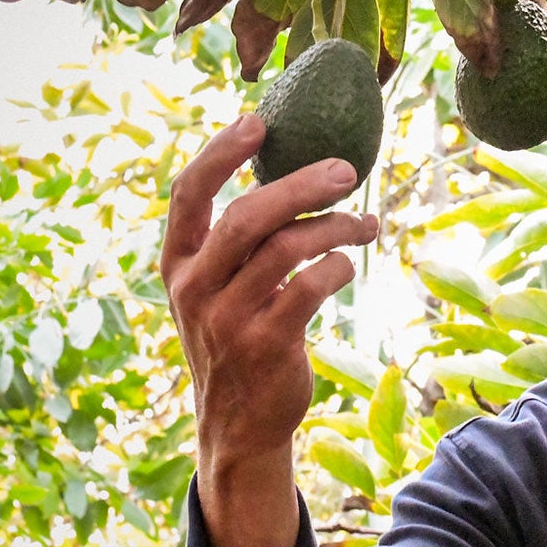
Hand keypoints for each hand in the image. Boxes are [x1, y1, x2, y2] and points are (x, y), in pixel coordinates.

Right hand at [161, 114, 377, 546]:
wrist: (237, 425)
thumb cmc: (237, 339)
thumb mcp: (218, 290)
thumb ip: (239, 240)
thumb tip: (297, 171)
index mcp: (178, 264)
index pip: (187, 195)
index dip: (219, 153)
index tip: (257, 121)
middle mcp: (195, 288)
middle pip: (247, 216)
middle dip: (301, 185)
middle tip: (347, 169)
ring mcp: (228, 319)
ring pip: (286, 249)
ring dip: (336, 227)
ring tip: (368, 224)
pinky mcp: (266, 345)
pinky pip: (309, 287)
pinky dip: (337, 267)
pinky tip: (349, 265)